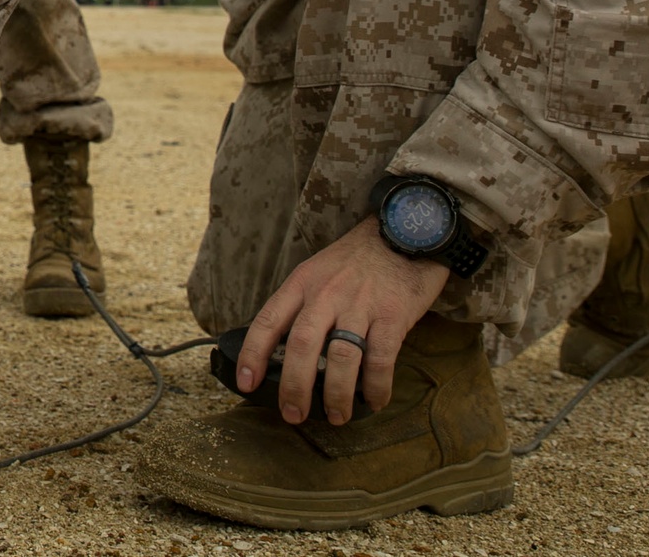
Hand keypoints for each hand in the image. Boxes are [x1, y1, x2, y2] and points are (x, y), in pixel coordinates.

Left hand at [234, 217, 448, 426]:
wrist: (402, 233)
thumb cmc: (355, 261)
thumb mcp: (317, 272)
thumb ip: (300, 306)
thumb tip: (280, 351)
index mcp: (302, 283)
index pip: (268, 321)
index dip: (253, 355)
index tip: (246, 383)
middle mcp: (327, 294)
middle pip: (302, 346)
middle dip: (294, 387)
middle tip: (293, 414)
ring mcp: (360, 305)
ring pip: (340, 358)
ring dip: (336, 394)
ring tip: (336, 416)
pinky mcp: (392, 315)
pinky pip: (381, 359)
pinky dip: (376, 387)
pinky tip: (374, 401)